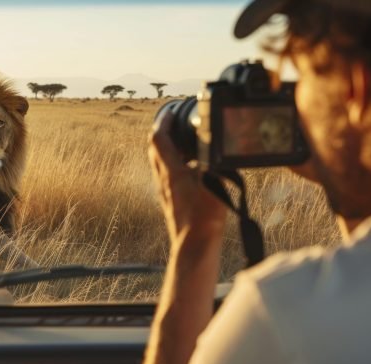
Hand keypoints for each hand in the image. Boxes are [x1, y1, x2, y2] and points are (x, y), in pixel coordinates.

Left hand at [149, 111, 226, 247]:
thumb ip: (213, 162)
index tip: (170, 113)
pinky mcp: (170, 202)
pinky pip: (168, 177)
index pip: (159, 140)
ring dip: (170, 151)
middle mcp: (163, 181)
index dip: (163, 123)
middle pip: (155, 150)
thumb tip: (215, 147)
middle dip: (163, 134)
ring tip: (188, 145)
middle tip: (176, 125)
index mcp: (171, 172)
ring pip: (160, 164)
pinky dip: (176, 167)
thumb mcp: (214, 182)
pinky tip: (193, 171)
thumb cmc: (203, 217)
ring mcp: (165, 193)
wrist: (194, 244)